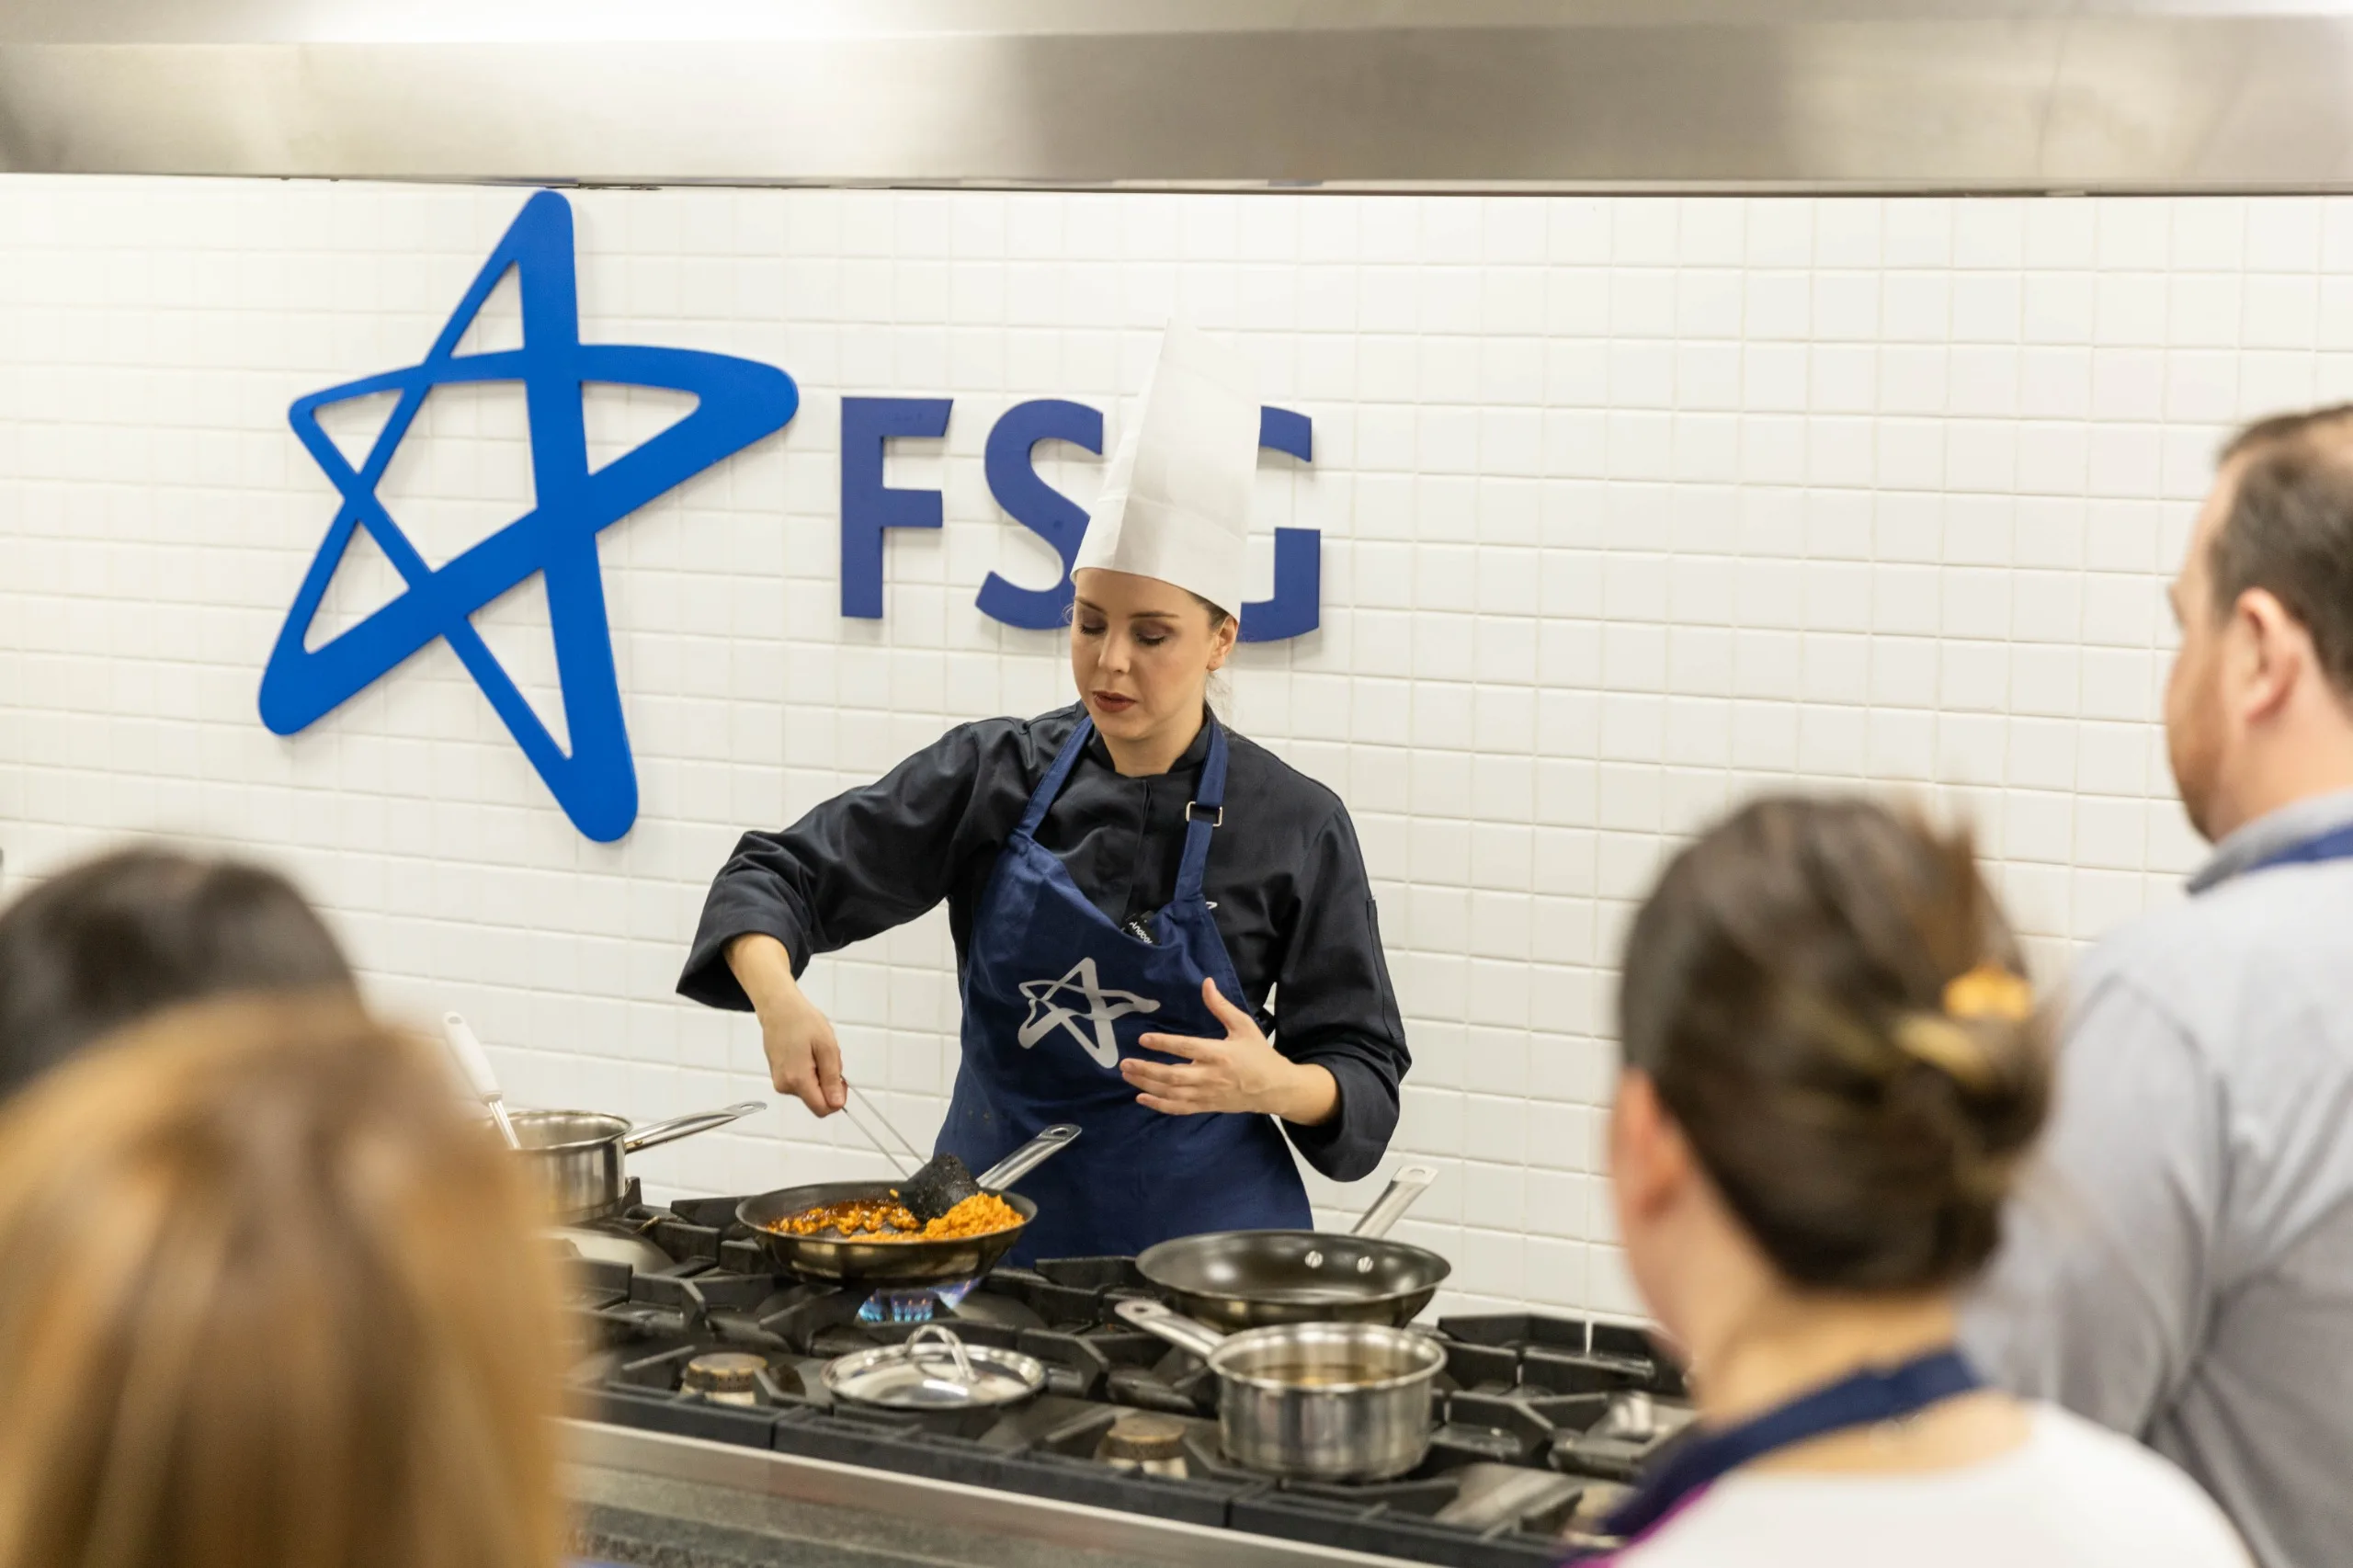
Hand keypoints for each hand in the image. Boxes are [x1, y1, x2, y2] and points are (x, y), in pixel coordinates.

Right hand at [727, 934, 845, 1115]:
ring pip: (809, 1091)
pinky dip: (809, 1072)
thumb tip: (836, 1104)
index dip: (837, 1098)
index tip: (841, 1078)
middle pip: (816, 1100)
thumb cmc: (804, 1022)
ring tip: (815, 1051)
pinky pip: (800, 1082)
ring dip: (819, 1076)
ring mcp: (779, 1081)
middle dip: (827, 1084)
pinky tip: (806, 1052)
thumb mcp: (827, 1047)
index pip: (822, 1109)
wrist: (778, 1007)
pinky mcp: (778, 1075)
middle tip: (827, 1057)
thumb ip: (832, 1078)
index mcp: (798, 1080)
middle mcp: (785, 1086)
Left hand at [1125, 978, 1338, 1124]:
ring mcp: (1207, 1094)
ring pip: (1172, 1093)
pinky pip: (1179, 1108)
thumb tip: (1206, 983)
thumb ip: (1221, 1007)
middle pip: (1174, 1075)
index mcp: (1220, 1054)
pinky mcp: (1206, 1106)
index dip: (1164, 1043)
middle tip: (1124, 1063)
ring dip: (1147, 1085)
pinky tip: (1142, 1097)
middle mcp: (1211, 1076)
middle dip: (1147, 1070)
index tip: (1143, 1039)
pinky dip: (1159, 1105)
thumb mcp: (1244, 1026)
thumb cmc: (1258, 1054)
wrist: (1274, 1088)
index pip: (1187, 1048)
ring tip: (1127, 1075)